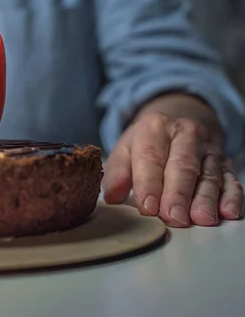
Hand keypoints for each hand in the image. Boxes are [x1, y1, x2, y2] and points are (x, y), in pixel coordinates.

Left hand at [103, 112, 242, 226]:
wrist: (176, 125)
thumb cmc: (146, 144)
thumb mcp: (125, 149)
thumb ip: (117, 172)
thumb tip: (111, 196)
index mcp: (154, 128)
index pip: (151, 157)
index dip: (149, 184)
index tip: (147, 208)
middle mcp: (185, 135)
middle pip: (182, 166)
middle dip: (178, 194)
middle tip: (173, 218)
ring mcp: (207, 149)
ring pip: (208, 175)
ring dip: (205, 198)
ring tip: (200, 218)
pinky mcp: (224, 163)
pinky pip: (230, 180)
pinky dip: (231, 196)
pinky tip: (227, 211)